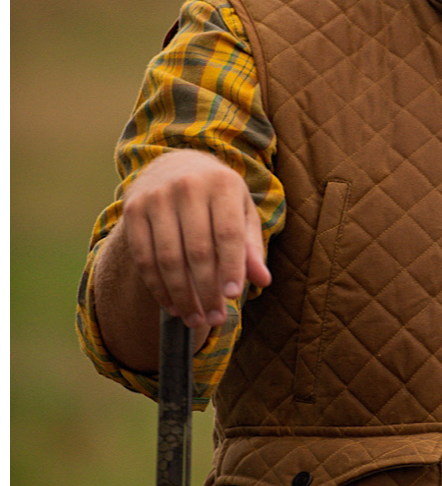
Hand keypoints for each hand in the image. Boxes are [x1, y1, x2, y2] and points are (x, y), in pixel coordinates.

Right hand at [122, 149, 270, 328]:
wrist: (176, 166)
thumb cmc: (219, 198)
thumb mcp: (242, 213)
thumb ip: (251, 247)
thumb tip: (263, 281)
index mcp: (223, 184)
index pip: (228, 234)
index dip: (231, 267)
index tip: (234, 297)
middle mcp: (188, 186)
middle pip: (198, 250)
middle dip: (207, 290)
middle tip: (216, 319)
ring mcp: (156, 197)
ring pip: (168, 257)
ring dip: (182, 295)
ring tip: (196, 320)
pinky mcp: (133, 209)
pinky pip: (144, 257)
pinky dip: (158, 286)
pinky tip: (173, 305)